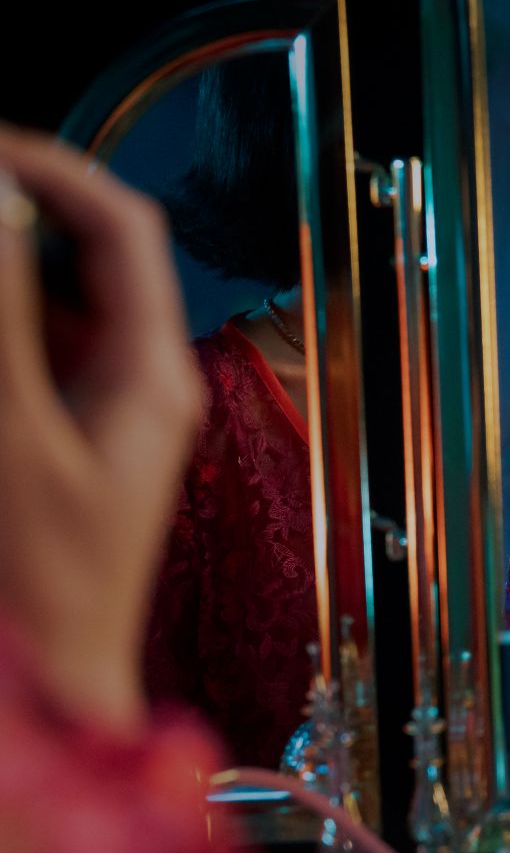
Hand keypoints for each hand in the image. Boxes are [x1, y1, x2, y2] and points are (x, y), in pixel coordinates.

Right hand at [0, 126, 201, 734]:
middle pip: (86, 258)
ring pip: (52, 305)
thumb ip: (1, 317)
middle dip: (16, 219)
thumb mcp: (11, 437)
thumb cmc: (44, 587)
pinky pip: (36, 355)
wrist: (54, 683)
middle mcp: (142, 381)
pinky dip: (5, 331)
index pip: (124, 230)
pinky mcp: (70, 439)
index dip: (55, 170)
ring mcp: (106, 410)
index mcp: (153, 374)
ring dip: (6, 277)